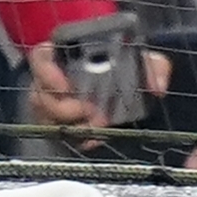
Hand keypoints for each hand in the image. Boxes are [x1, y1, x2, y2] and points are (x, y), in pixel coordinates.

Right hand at [22, 41, 169, 149]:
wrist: (127, 91)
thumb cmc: (126, 69)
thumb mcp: (142, 61)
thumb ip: (153, 67)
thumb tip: (156, 86)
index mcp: (64, 57)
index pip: (41, 58)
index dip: (46, 72)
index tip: (65, 86)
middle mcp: (51, 81)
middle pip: (40, 95)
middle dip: (64, 108)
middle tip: (90, 110)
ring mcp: (52, 106)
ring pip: (46, 119)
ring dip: (72, 125)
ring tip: (97, 126)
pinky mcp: (60, 126)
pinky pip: (60, 136)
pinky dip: (77, 140)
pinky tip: (94, 139)